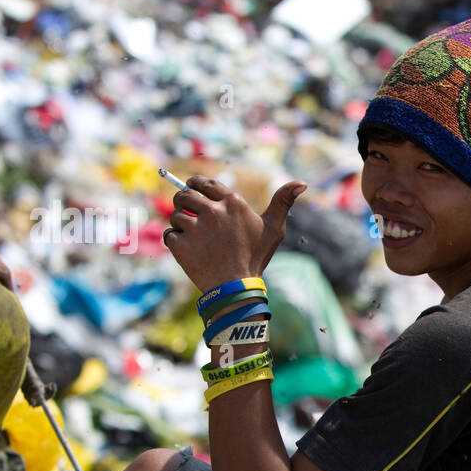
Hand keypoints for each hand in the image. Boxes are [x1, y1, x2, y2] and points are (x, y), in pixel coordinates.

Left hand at [162, 176, 306, 292]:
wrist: (237, 288)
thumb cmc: (255, 257)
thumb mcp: (274, 229)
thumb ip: (283, 202)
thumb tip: (302, 182)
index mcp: (232, 203)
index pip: (203, 183)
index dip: (195, 185)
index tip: (194, 192)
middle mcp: (212, 211)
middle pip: (183, 194)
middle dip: (183, 202)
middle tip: (189, 214)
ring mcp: (194, 227)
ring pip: (175, 215)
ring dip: (180, 224)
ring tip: (194, 238)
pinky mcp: (180, 244)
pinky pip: (169, 234)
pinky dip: (174, 242)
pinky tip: (188, 250)